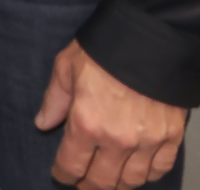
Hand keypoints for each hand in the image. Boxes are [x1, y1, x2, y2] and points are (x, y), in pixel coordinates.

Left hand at [37, 41, 188, 187]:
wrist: (150, 39)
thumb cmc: (104, 49)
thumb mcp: (66, 68)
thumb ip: (54, 100)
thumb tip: (43, 122)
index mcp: (86, 122)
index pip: (72, 164)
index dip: (64, 174)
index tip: (62, 175)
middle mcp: (117, 138)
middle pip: (102, 180)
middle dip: (89, 185)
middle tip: (83, 184)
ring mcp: (147, 140)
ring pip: (132, 180)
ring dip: (118, 184)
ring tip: (109, 180)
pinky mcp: (171, 136)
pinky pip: (160, 168)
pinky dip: (148, 175)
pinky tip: (138, 172)